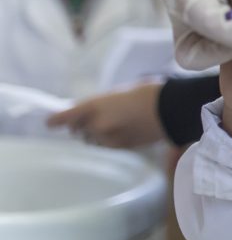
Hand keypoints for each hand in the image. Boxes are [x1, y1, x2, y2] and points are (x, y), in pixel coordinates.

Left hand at [46, 83, 164, 147]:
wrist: (173, 109)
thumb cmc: (148, 92)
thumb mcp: (119, 92)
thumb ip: (101, 104)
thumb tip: (90, 111)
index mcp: (95, 107)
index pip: (64, 118)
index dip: (55, 120)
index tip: (50, 121)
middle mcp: (97, 126)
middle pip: (78, 130)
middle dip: (81, 125)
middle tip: (91, 117)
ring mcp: (109, 139)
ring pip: (92, 139)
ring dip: (94, 133)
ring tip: (111, 123)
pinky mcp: (122, 148)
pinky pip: (107, 144)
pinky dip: (108, 138)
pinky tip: (122, 129)